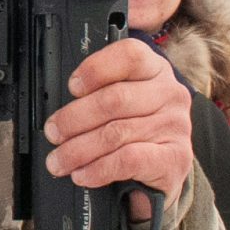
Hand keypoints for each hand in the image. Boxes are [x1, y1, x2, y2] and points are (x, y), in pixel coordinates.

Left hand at [45, 37, 193, 221]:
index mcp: (155, 70)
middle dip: (74, 118)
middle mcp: (170, 94)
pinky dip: (98, 169)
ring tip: (59, 160)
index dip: (96, 69)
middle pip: (115, 98)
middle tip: (54, 132)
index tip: (73, 87)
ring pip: (116, 133)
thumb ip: (99, 95)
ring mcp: (175, 126)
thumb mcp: (123, 105)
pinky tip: (84, 174)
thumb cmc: (137, 134)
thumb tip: (60, 112)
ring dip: (78, 149)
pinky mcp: (175, 158)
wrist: (163, 174)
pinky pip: (128, 160)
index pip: (130, 55)